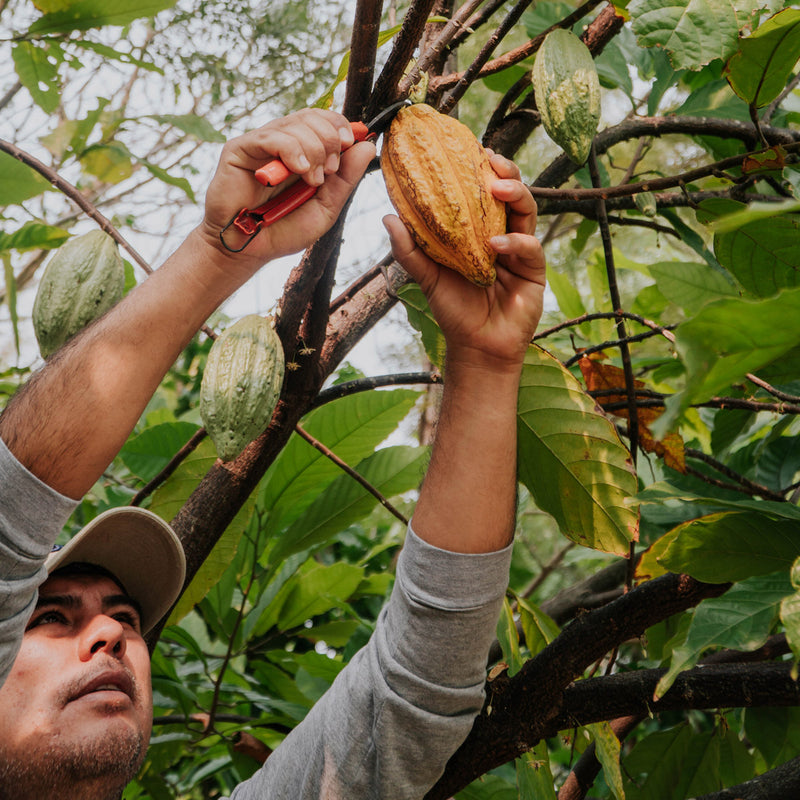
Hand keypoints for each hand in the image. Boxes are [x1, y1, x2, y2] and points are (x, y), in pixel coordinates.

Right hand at [200, 108, 375, 267]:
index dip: (341, 125)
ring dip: (314, 149)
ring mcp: (261, 144)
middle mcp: (282, 143)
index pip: (324, 120)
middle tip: (329, 171)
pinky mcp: (240, 149)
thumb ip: (345, 179)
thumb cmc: (283, 231)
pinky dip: (293, 150)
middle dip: (330, 139)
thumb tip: (367, 146)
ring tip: (312, 180)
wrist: (247, 249)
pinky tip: (299, 170)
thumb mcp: (325, 208)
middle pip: (312, 116)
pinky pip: (272, 137)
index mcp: (303, 153)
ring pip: (295, 123)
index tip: (350, 144)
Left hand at [383, 153, 545, 372]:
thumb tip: (388, 216)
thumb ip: (410, 249)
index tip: (471, 149)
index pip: (484, 194)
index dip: (481, 170)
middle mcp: (504, 235)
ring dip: (515, 194)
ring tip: (497, 188)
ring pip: (527, 212)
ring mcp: (521, 251)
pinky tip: (496, 243)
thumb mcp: (428, 277)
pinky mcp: (534, 271)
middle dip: (505, 172)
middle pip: (511, 194)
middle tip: (490, 160)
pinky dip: (515, 241)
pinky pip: (530, 247)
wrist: (475, 348)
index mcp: (480, 231)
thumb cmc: (454, 311)